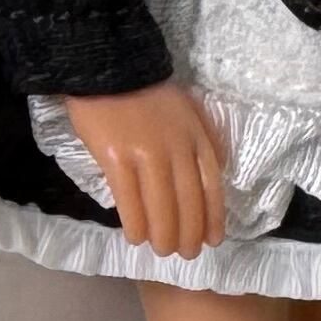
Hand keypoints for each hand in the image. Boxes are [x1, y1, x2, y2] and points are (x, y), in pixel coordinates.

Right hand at [63, 81, 227, 260]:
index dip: (212, 218)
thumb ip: (203, 139)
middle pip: (188, 203)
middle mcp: (176, 149)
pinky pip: (129, 201)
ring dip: (163, 236)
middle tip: (184, 254)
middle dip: (188, 235)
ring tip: (160, 250)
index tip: (211, 241)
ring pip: (161, 207)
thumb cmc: (146, 90)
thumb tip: (214, 176)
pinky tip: (135, 236)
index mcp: (196, 137)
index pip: (210, 187)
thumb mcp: (188, 109)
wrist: (107, 66)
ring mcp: (146, 154)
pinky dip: (135, 223)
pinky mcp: (116, 158)